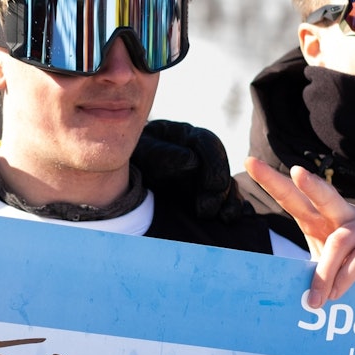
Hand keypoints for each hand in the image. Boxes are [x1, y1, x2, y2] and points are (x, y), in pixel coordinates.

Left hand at [133, 119, 248, 222]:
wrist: (123, 178)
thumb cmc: (133, 158)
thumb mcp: (142, 151)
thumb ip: (162, 153)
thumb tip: (192, 161)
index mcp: (186, 135)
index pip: (208, 143)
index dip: (214, 164)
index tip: (212, 186)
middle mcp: (200, 153)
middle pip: (221, 167)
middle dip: (219, 190)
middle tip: (205, 210)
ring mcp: (204, 174)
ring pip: (227, 184)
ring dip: (228, 201)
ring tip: (223, 217)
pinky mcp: (206, 194)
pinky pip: (225, 199)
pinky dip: (230, 208)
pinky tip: (228, 218)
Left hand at [245, 157, 354, 307]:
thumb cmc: (350, 276)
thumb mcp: (323, 272)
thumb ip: (305, 273)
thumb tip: (276, 286)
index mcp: (322, 220)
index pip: (294, 199)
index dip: (273, 182)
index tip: (250, 162)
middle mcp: (345, 215)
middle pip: (326, 196)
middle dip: (310, 184)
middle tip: (297, 172)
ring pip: (340, 240)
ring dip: (326, 272)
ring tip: (318, 299)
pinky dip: (346, 276)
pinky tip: (339, 292)